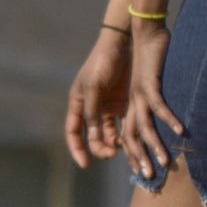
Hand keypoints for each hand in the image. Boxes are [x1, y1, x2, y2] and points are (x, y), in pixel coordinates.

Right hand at [66, 31, 130, 167]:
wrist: (125, 42)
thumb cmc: (103, 61)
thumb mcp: (94, 86)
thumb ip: (93, 111)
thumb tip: (94, 137)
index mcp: (78, 102)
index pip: (74, 132)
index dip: (78, 149)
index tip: (86, 164)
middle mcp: (92, 107)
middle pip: (93, 136)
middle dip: (100, 149)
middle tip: (112, 155)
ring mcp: (108, 105)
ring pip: (110, 133)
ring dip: (115, 144)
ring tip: (123, 149)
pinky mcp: (125, 102)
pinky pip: (124, 123)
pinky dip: (127, 134)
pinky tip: (133, 139)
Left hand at [119, 23, 186, 177]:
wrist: (144, 32)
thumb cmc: (151, 59)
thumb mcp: (151, 85)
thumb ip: (156, 102)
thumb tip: (168, 119)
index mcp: (131, 105)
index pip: (128, 137)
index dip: (132, 155)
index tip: (140, 171)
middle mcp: (132, 103)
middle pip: (131, 138)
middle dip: (138, 158)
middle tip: (148, 177)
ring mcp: (140, 95)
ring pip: (144, 126)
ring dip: (155, 146)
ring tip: (165, 161)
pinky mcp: (150, 84)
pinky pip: (159, 105)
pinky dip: (170, 119)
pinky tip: (180, 131)